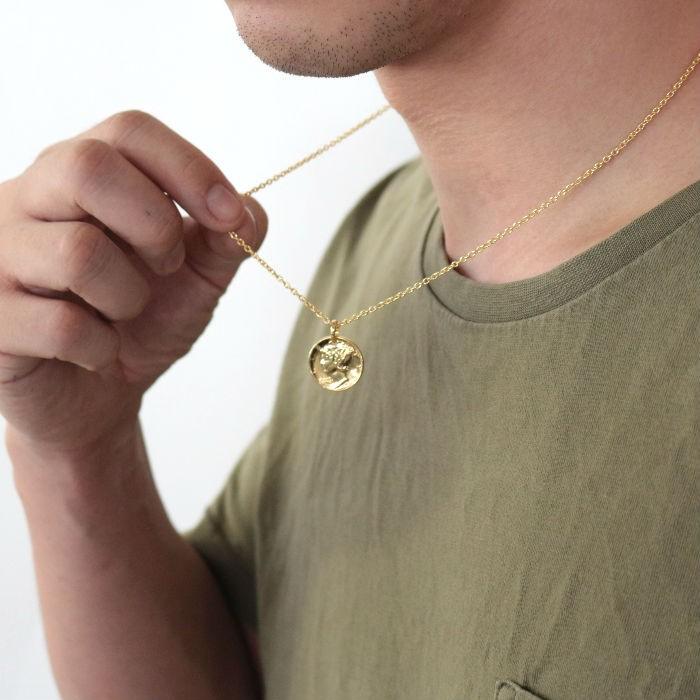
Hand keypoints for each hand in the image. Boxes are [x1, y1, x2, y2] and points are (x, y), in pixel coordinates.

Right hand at [0, 110, 266, 456]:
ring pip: (78, 252)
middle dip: (154, 226)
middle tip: (167, 267)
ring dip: (129, 297)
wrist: (99, 394)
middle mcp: (29, 199)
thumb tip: (250, 212)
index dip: (189, 168)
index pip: (130, 131)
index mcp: (82, 176)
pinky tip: (95, 350)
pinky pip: (60, 325)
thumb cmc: (144, 322)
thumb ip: (224, 241)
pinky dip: (100, 346)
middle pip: (89, 166)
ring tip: (123, 313)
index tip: (229, 216)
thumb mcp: (197, 278)